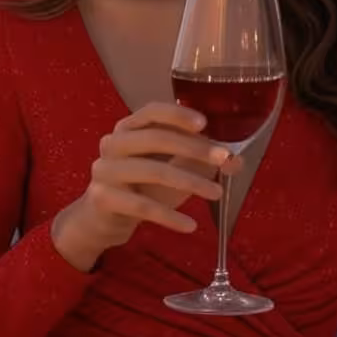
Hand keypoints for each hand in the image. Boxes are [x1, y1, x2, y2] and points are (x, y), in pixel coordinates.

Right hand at [51, 102, 239, 269]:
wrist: (101, 219)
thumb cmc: (141, 187)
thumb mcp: (170, 170)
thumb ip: (199, 162)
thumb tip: (235, 161)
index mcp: (128, 128)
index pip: (152, 111)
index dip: (178, 114)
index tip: (205, 123)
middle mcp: (112, 143)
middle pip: (156, 137)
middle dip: (195, 148)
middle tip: (224, 159)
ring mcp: (104, 170)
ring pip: (153, 171)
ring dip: (190, 182)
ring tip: (216, 193)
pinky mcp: (102, 198)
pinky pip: (142, 206)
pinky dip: (169, 216)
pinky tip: (191, 224)